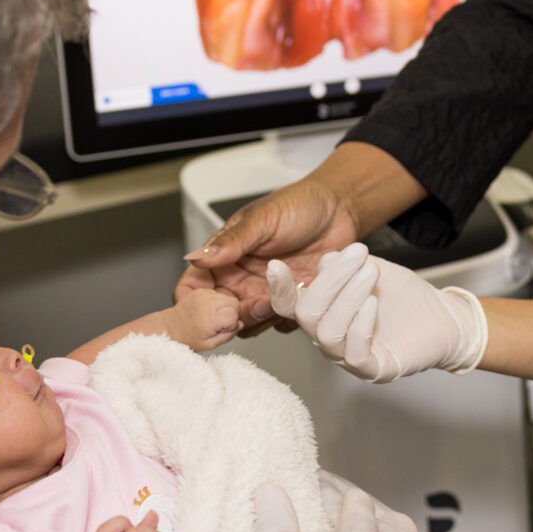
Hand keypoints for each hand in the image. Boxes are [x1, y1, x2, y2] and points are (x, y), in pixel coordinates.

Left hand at [166, 287, 240, 350]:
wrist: (170, 327)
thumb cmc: (188, 338)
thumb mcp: (210, 344)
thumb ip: (229, 335)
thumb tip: (240, 324)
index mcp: (210, 318)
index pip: (234, 314)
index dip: (232, 323)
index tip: (223, 328)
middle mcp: (207, 303)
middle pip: (234, 303)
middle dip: (231, 312)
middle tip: (219, 322)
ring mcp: (203, 295)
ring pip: (227, 297)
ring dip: (224, 307)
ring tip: (212, 316)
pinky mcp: (200, 291)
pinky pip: (218, 294)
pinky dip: (217, 302)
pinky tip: (208, 310)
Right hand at [179, 177, 360, 323]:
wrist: (340, 209)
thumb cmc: (300, 205)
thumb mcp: (262, 219)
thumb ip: (231, 242)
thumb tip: (196, 259)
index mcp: (223, 258)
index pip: (192, 290)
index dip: (196, 305)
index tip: (217, 303)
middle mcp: (240, 280)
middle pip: (219, 316)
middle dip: (234, 316)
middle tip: (258, 301)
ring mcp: (265, 293)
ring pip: (248, 326)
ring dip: (262, 318)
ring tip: (282, 296)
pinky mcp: (291, 303)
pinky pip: (281, 324)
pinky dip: (289, 317)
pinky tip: (301, 295)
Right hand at [265, 243, 486, 383]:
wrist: (443, 318)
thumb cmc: (404, 297)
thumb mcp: (371, 270)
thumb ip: (345, 266)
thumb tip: (324, 261)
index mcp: (323, 311)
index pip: (290, 304)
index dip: (279, 288)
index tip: (277, 265)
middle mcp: (329, 336)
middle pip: (307, 314)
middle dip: (330, 280)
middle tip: (358, 253)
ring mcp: (348, 356)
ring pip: (327, 332)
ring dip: (347, 297)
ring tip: (371, 273)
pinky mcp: (372, 369)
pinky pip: (354, 353)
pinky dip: (360, 324)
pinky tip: (373, 303)